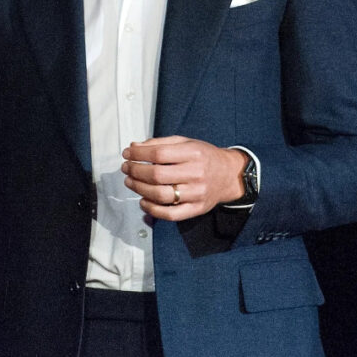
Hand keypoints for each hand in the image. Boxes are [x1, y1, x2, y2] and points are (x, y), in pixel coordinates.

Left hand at [121, 136, 247, 221]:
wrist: (229, 175)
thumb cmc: (204, 157)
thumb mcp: (186, 142)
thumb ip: (160, 143)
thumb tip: (134, 147)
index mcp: (193, 153)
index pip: (159, 154)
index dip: (138, 154)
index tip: (127, 154)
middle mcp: (196, 173)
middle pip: (157, 175)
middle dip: (136, 171)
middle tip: (127, 168)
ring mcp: (197, 193)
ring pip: (161, 195)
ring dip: (140, 189)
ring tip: (131, 182)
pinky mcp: (196, 209)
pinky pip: (170, 214)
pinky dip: (152, 210)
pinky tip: (143, 201)